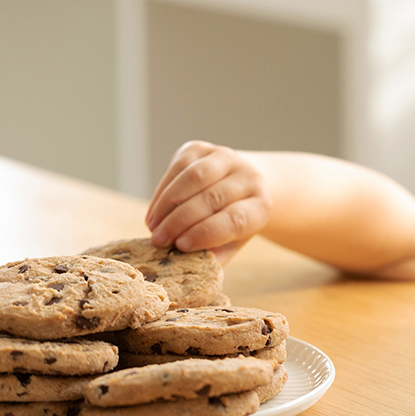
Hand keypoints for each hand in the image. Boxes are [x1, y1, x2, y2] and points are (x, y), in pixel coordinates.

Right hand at [145, 141, 270, 264]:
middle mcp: (249, 177)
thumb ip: (217, 254)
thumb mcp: (232, 241)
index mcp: (261, 206)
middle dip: (181, 221)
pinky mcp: (203, 148)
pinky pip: (179, 167)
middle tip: (159, 241)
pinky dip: (162, 191)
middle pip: (213, 198)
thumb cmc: (233, 221)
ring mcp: (226, 157)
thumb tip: (193, 267)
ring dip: (168, 204)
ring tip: (153, 227)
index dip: (206, 233)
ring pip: (195, 177)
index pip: (235, 218)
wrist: (241, 183)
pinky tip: (154, 212)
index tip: (181, 247)